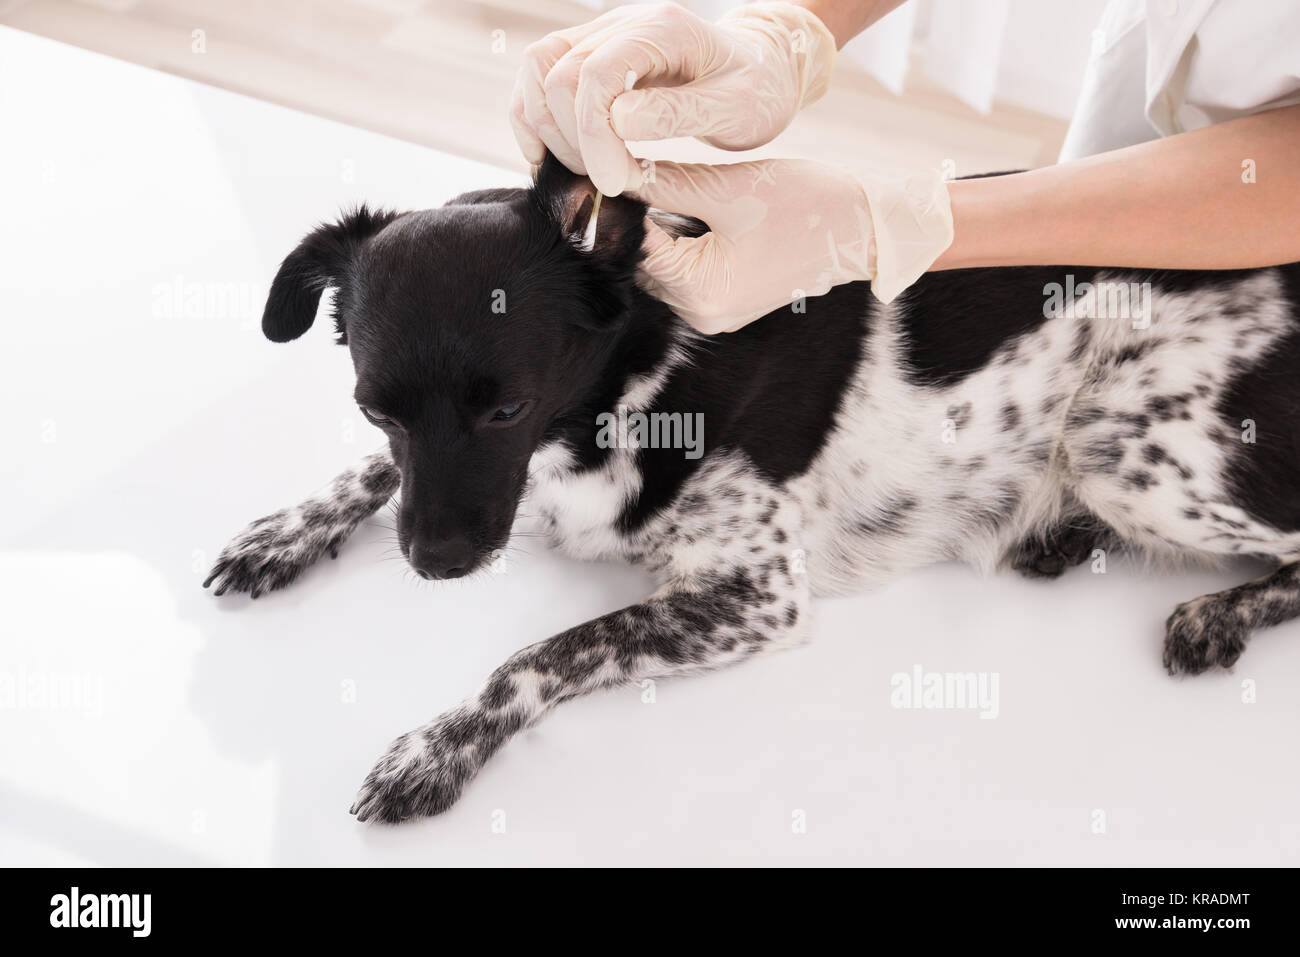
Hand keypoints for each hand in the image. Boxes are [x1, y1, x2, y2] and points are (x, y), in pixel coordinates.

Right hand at [510, 2, 836, 195]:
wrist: (761, 71)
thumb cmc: (756, 92)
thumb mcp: (736, 109)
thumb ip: (679, 113)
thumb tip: (619, 122)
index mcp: (663, 29)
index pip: (595, 74)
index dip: (594, 135)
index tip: (615, 183)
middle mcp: (623, 23)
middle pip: (556, 74)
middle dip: (574, 140)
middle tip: (609, 182)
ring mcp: (601, 35)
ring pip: (537, 70)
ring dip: (548, 130)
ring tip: (586, 172)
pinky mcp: (589, 55)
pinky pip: (538, 78)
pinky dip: (534, 119)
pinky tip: (553, 157)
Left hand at [630, 158, 953, 332]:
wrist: (865, 231)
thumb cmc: (807, 206)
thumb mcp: (729, 188)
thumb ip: (665, 183)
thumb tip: (615, 172)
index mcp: (699, 291)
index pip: (635, 246)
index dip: (619, 206)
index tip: (608, 171)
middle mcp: (700, 314)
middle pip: (644, 260)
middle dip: (640, 218)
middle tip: (637, 172)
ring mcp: (714, 313)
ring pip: (663, 264)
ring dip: (662, 229)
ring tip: (673, 189)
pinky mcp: (726, 302)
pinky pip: (687, 270)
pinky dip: (684, 241)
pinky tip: (698, 211)